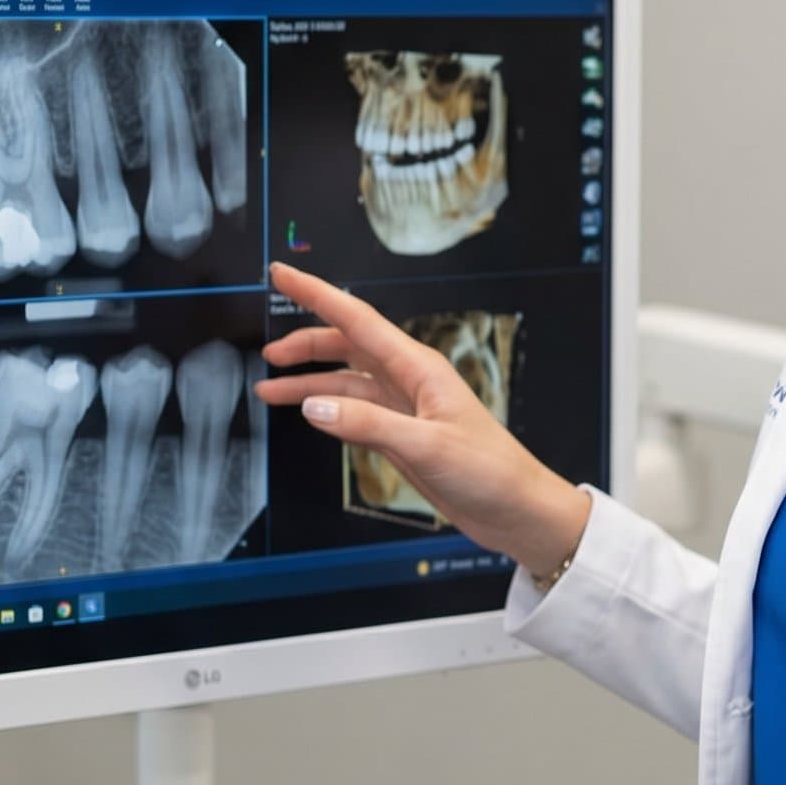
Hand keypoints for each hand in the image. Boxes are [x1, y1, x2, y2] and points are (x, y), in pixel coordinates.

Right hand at [254, 260, 564, 562]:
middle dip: (306, 344)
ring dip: (309, 382)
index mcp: (419, 368)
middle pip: (347, 347)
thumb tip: (315, 404)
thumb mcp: (426, 446)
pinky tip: (309, 413)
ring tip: (270, 390)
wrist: (517, 510)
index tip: (283, 274)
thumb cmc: (491, 472)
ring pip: (347, 382)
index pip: (356, 319)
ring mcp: (405, 408)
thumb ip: (368, 424)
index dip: (316, 295)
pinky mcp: (403, 435)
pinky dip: (328, 409)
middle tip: (268, 353)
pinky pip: (356, 412)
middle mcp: (410, 381)